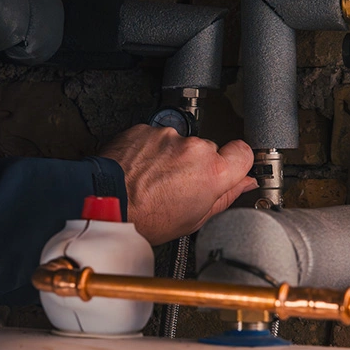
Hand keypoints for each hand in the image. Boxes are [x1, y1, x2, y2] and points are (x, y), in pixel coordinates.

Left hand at [99, 125, 256, 244]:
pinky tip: (141, 171)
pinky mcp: (145, 130)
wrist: (106, 204)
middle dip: (197, 165)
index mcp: (212, 172)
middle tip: (178, 186)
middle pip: (207, 150)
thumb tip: (242, 184)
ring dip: (171, 158)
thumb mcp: (194, 220)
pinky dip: (150, 151)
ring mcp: (168, 137)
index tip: (230, 168)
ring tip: (154, 181)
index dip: (236, 162)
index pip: (243, 153)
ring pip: (180, 144)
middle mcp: (193, 148)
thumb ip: (225, 197)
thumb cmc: (145, 218)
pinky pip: (155, 138)